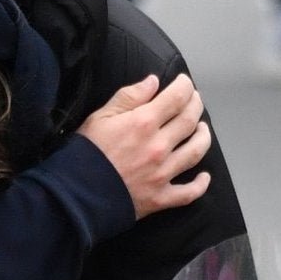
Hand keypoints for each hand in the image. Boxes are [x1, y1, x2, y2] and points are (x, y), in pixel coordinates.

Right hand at [77, 73, 214, 217]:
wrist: (76, 195)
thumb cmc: (85, 153)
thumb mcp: (100, 116)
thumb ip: (129, 96)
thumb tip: (154, 82)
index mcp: (143, 123)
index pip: (177, 98)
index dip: (185, 86)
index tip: (184, 83)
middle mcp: (159, 146)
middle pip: (190, 121)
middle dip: (196, 106)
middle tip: (194, 101)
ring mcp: (162, 173)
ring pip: (196, 151)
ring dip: (203, 137)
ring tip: (202, 129)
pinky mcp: (160, 197)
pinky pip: (188, 193)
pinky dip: (200, 185)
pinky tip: (204, 177)